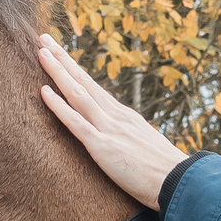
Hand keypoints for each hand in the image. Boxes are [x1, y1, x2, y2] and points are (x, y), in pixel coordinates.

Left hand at [35, 36, 187, 207]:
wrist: (179, 182)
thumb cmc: (164, 172)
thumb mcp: (144, 147)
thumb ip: (129, 139)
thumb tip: (121, 141)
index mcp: (124, 116)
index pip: (94, 87)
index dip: (75, 70)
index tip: (60, 53)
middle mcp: (115, 116)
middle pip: (84, 81)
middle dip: (62, 59)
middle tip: (44, 39)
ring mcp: (109, 129)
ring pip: (78, 94)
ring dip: (58, 72)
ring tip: (41, 52)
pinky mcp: (103, 147)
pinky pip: (76, 123)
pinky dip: (58, 106)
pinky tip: (44, 91)